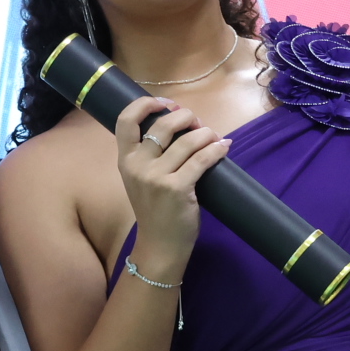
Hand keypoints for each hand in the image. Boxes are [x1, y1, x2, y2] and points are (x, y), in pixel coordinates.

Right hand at [113, 95, 226, 279]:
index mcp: (125, 160)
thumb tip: (181, 125)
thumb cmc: (154, 212)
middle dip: (186, 117)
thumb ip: (150, 155)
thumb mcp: (141, 180)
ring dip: (206, 133)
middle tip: (198, 124)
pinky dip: (217, 149)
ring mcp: (156, 177)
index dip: (146, 103)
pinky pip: (202, 159)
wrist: (159, 246)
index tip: (166, 104)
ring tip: (214, 137)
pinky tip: (224, 147)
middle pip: (163, 124)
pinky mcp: (177, 188)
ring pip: (187, 140)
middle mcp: (137, 165)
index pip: (125, 120)